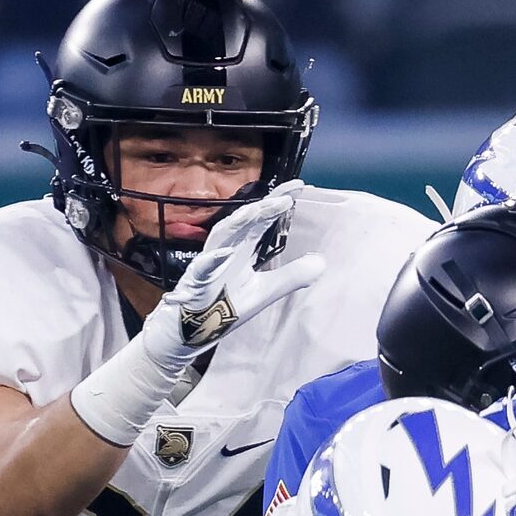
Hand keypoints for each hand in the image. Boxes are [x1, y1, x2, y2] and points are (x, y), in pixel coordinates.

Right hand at [144, 188, 324, 383]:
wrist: (194, 329)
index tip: (299, 186)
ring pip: (223, 235)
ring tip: (260, 210)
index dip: (278, 202)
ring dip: (240, 222)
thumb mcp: (266, 292)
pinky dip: (211, 260)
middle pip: (245, 221)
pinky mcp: (195, 283)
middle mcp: (226, 250)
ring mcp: (209, 264)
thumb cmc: (226, 307)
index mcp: (243, 249)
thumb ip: (292, 277)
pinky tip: (223, 252)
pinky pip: (202, 268)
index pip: (262, 220)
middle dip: (264, 206)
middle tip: (286, 195)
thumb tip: (320, 262)